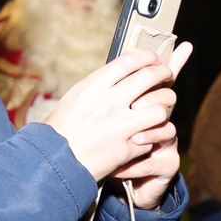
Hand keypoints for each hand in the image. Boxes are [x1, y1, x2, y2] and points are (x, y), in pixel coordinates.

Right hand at [46, 42, 192, 186]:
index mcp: (92, 87)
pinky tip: (145, 136)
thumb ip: (99, 84)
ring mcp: (119, 126)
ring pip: (160, 108)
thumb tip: (124, 70)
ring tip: (159, 111)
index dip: (148, 56)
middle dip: (164, 73)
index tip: (154, 59)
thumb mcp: (75, 98)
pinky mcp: (127, 149)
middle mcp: (108, 103)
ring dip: (163, 108)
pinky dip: (152, 136)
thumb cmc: (62, 130)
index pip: (129, 60)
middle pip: (150, 77)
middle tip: (167, 77)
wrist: (54, 164)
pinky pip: (154, 136)